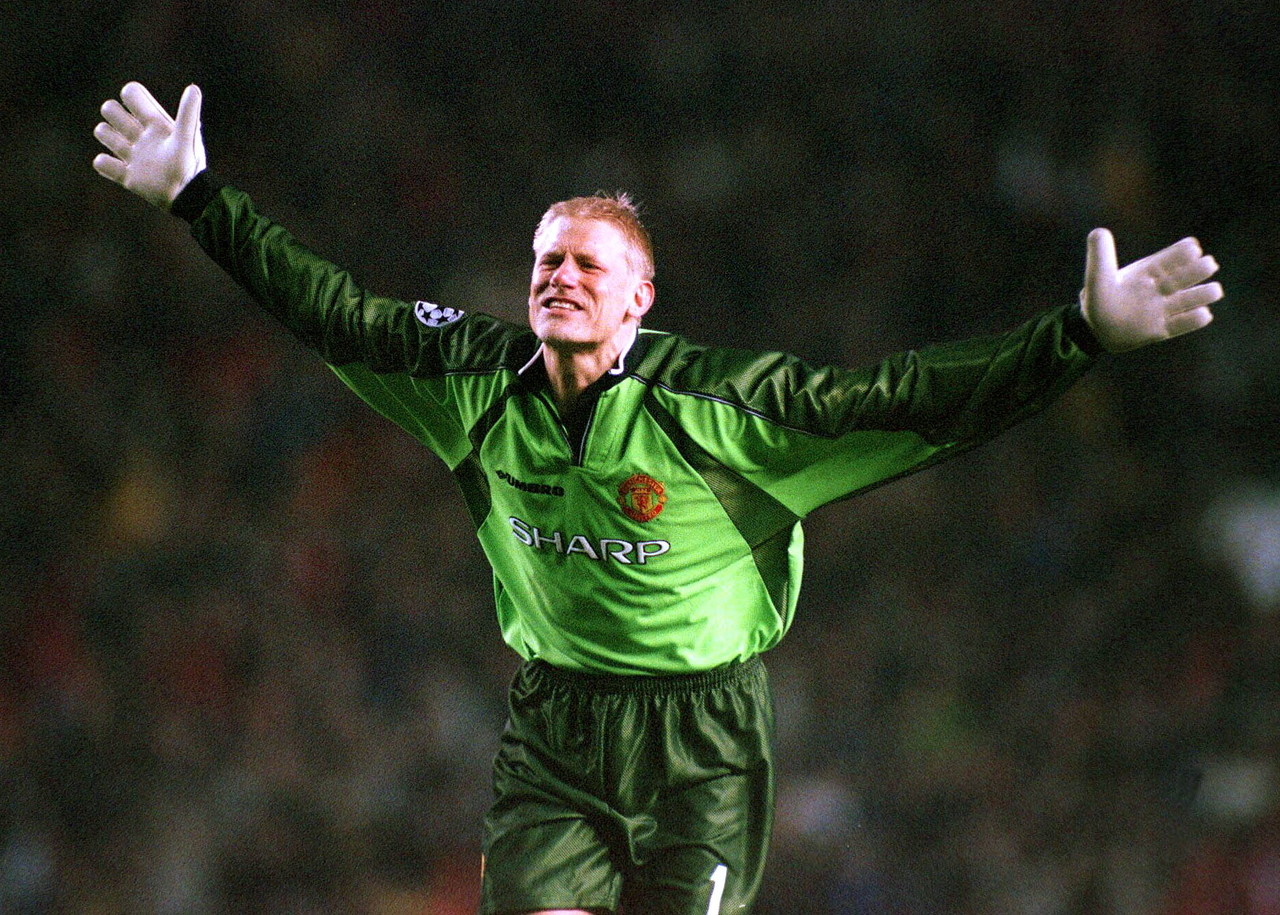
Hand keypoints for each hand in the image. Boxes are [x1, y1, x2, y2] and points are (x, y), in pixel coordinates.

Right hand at [93, 83, 205, 208]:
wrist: (187, 198)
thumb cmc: (190, 166)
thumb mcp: (188, 138)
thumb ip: (189, 114)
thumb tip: (194, 88)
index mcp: (154, 123)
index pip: (131, 93)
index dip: (130, 96)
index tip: (142, 114)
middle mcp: (140, 135)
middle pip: (110, 110)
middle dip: (114, 116)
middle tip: (133, 134)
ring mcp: (132, 154)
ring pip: (102, 132)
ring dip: (108, 137)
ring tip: (127, 152)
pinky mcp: (126, 176)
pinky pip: (101, 163)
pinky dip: (104, 164)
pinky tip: (123, 170)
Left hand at [1081, 228, 1222, 352]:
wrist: (1094, 330)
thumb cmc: (1097, 300)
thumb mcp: (1097, 277)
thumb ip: (1099, 256)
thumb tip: (1098, 232)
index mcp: (1149, 271)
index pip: (1170, 258)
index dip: (1182, 253)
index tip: (1193, 249)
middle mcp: (1161, 288)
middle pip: (1185, 276)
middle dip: (1199, 270)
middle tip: (1209, 265)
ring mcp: (1163, 309)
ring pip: (1190, 299)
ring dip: (1204, 294)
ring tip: (1215, 290)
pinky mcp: (1163, 330)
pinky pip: (1184, 325)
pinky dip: (1194, 320)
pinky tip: (1203, 314)